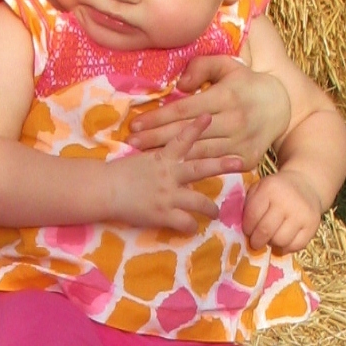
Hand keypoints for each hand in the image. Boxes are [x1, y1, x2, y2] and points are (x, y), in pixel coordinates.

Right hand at [105, 118, 242, 233]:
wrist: (104, 190)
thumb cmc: (118, 173)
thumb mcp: (140, 158)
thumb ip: (157, 158)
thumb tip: (167, 155)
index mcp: (162, 158)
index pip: (182, 138)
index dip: (197, 128)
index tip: (209, 117)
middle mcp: (170, 174)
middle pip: (201, 168)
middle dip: (222, 165)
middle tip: (241, 162)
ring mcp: (168, 195)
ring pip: (199, 202)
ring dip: (211, 208)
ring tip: (216, 212)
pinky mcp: (163, 214)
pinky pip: (185, 223)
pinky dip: (191, 226)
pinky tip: (192, 228)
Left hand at [125, 56, 290, 166]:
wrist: (281, 106)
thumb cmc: (245, 84)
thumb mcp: (228, 65)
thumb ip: (202, 67)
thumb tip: (179, 85)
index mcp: (226, 97)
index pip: (185, 110)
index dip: (158, 117)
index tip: (136, 123)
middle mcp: (234, 121)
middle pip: (187, 133)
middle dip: (156, 139)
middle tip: (131, 142)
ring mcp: (241, 142)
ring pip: (198, 152)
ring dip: (170, 157)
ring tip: (144, 157)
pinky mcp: (246, 159)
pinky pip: (215, 165)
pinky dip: (193, 168)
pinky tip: (172, 169)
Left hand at [242, 169, 323, 252]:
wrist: (305, 184)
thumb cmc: (275, 190)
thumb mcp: (259, 189)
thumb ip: (248, 205)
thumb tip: (240, 230)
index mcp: (269, 189)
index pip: (252, 216)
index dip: (247, 227)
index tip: (247, 231)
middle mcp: (287, 201)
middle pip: (266, 231)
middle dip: (257, 240)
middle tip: (255, 242)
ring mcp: (302, 213)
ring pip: (281, 240)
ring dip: (272, 243)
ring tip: (271, 238)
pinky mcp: (313, 225)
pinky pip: (296, 245)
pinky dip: (287, 247)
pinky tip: (283, 241)